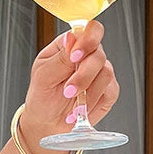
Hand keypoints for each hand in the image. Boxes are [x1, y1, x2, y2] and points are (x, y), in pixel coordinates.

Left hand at [19, 20, 120, 153]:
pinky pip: (110, 91)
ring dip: (87, 93)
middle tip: (68, 91)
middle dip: (83, 76)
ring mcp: (100, 72)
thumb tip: (72, 38)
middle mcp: (89, 56)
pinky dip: (94, 104)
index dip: (87, 41)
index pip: (90, 30)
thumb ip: (59, 57)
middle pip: (98, 55)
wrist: (46, 123)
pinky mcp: (108, 90)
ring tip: (71, 107)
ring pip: (106, 74)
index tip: (75, 57)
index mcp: (72, 45)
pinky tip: (80, 110)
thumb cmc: (42, 97)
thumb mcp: (43, 76)